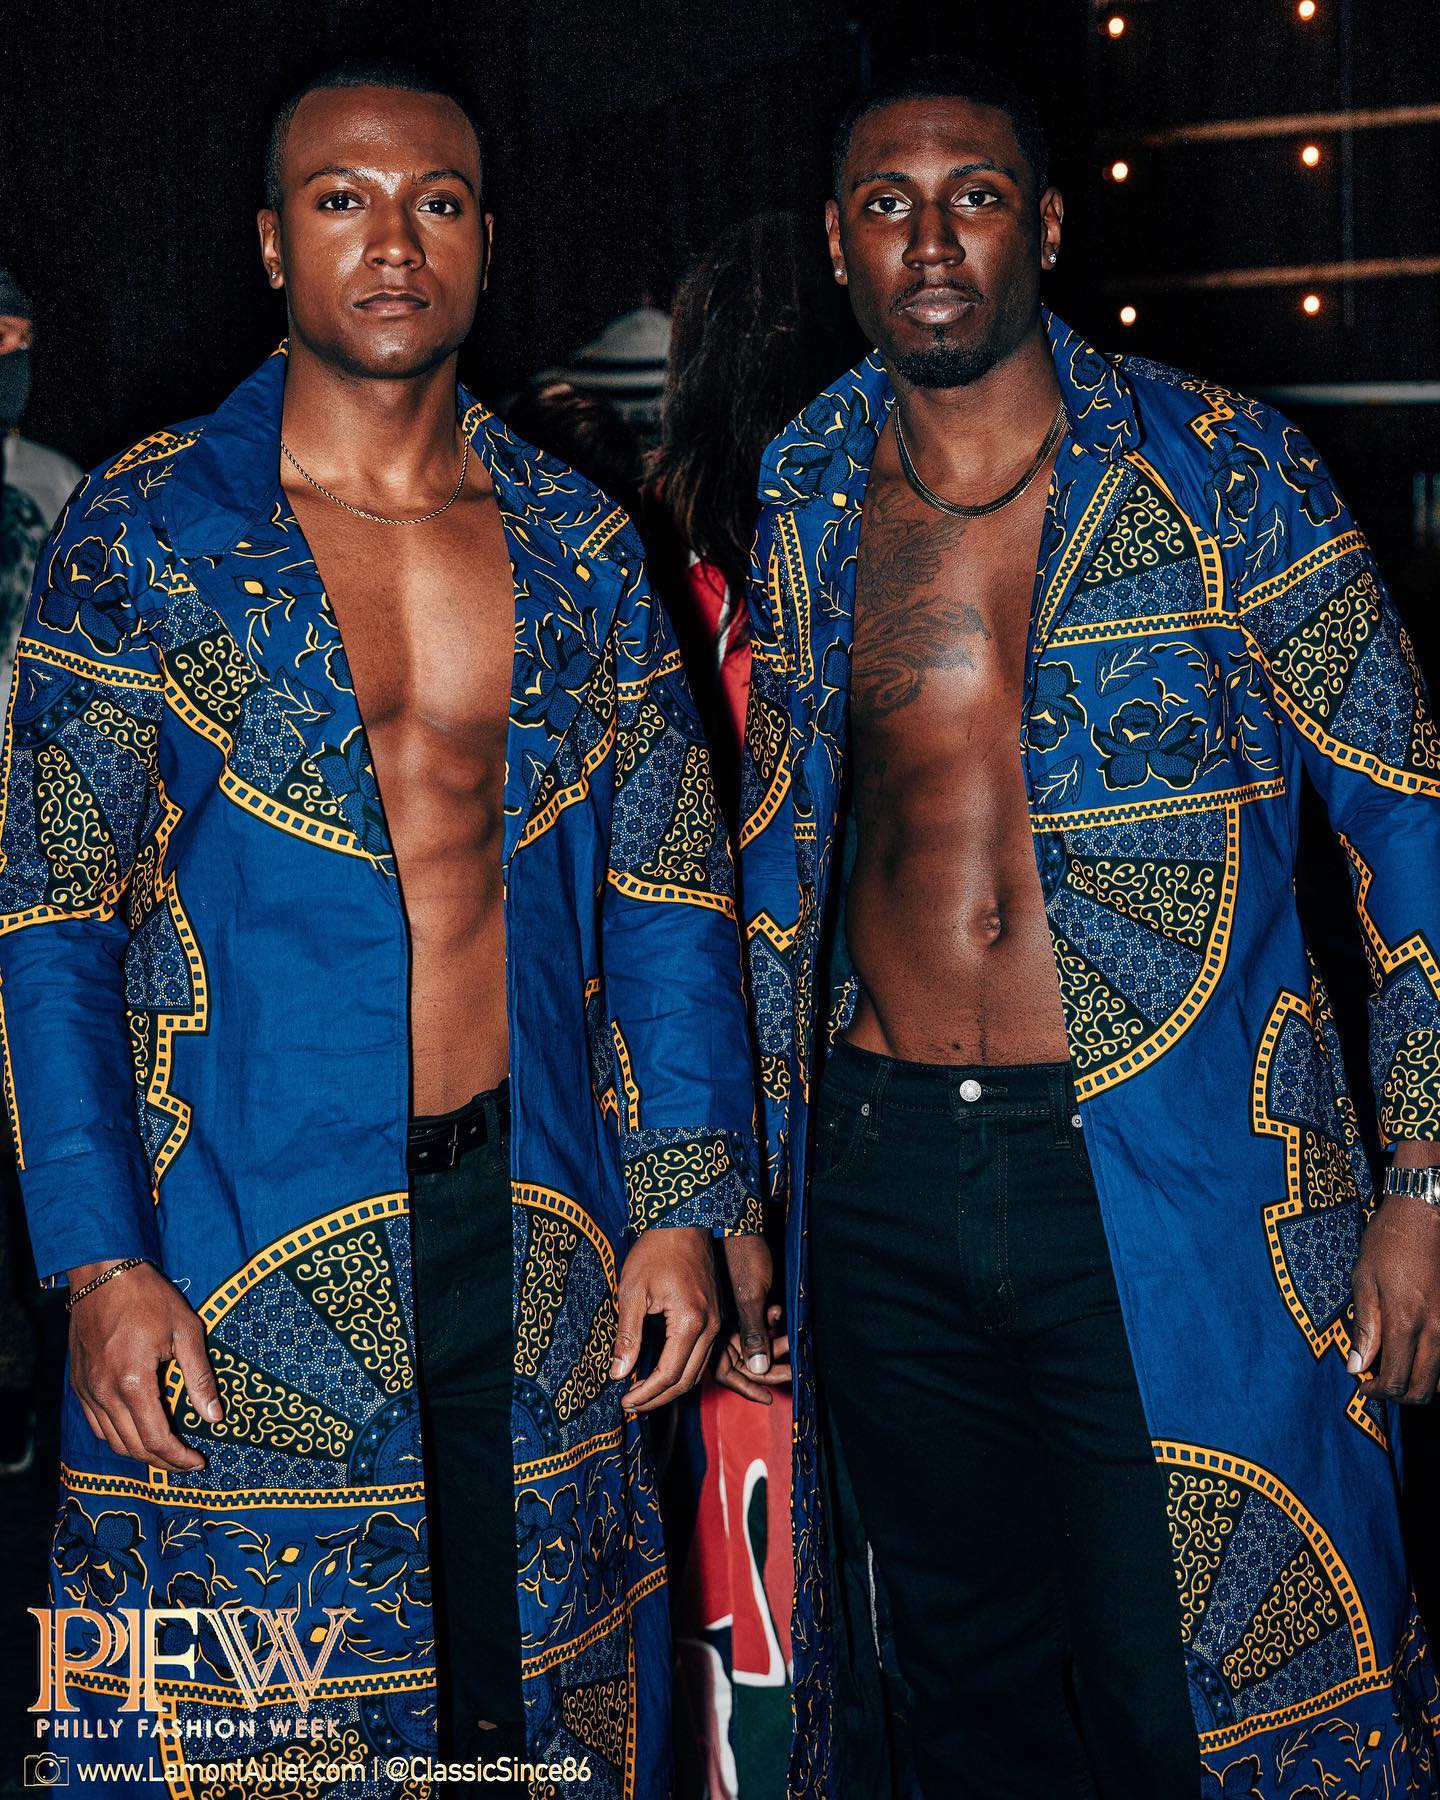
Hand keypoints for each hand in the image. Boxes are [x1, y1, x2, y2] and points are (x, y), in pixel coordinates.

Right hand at [68, 1260, 223, 1469]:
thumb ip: (199, 1377)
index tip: (199, 1463)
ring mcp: (87, 1390)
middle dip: (162, 1461)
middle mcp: (104, 1393)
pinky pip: (97, 1424)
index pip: (155, 1438)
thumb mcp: (186, 1331)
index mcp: (133, 1382)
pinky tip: (138, 1431)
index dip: (178, 1458)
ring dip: (139, 1452)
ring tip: (166, 1452)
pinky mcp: (79, 1383)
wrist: (103, 1274)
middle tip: (186, 1463)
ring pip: (112, 1440)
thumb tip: (214, 1417)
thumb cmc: (149, 1297)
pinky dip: (118, 1436)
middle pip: (132, 1447)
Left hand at [610, 1227, 719, 1413]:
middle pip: (688, 1379)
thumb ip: (628, 1335)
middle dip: (658, 1397)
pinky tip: (659, 1370)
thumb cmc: (656, 1252)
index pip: (669, 1374)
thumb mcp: (633, 1292)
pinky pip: (701, 1355)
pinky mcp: (715, 1317)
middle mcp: (711, 1326)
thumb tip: (618, 1372)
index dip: (646, 1394)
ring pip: (698, 1370)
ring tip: (641, 1392)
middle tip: (631, 1404)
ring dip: (671, 1386)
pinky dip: (682, 1370)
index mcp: (691, 1322)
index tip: (624, 1402)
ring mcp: (717, 1322)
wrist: (683, 1222)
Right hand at [715, 1235, 790, 1404]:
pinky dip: (771, 1323)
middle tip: (792, 1369)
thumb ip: (754, 1334)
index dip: (747, 1388)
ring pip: (753, 1345)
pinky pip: (757, 1326)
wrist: (739, 1225)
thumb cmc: (742, 1257)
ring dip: (774, 1344)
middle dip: (768, 1367)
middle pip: (743, 1363)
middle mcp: (718, 1328)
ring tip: (791, 1337)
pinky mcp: (741, 1304)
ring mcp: (728, 1317)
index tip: (770, 1398)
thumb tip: (760, 1371)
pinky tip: (778, 1310)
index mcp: (713, 1330)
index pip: (728, 1373)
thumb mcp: (752, 1297)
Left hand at [1349, 1192, 1439, 1402]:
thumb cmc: (1388, 1243)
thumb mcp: (1363, 1280)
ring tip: (1397, 1368)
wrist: (1425, 1214)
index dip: (1376, 1392)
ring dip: (1420, 1384)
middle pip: (1423, 1389)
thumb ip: (1364, 1327)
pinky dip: (1438, 1368)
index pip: (1394, 1380)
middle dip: (1398, 1395)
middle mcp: (1436, 1330)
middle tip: (1378, 1383)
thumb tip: (1356, 1367)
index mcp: (1405, 1322)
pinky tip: (1418, 1354)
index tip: (1362, 1386)